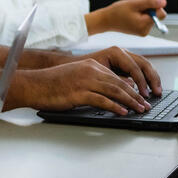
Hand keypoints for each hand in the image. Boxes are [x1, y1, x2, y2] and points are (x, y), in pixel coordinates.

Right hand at [18, 58, 152, 115]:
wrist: (33, 84)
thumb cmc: (50, 83)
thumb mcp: (74, 76)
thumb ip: (91, 81)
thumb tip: (108, 92)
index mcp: (90, 65)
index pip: (116, 76)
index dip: (131, 87)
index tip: (139, 96)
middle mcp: (89, 71)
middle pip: (119, 84)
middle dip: (135, 95)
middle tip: (145, 105)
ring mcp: (84, 81)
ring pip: (114, 91)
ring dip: (130, 102)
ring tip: (139, 109)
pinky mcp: (79, 93)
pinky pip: (102, 101)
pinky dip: (115, 107)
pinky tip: (122, 112)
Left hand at [79, 46, 161, 97]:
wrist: (75, 66)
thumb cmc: (84, 70)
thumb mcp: (98, 75)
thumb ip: (115, 80)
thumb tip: (131, 86)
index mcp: (115, 52)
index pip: (134, 67)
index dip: (141, 82)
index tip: (144, 94)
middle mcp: (122, 53)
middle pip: (144, 64)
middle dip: (152, 79)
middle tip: (157, 93)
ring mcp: (126, 57)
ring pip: (145, 66)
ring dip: (153, 79)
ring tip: (157, 92)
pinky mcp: (126, 64)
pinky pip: (141, 70)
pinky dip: (147, 79)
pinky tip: (150, 89)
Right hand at [96, 0, 165, 35]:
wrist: (105, 20)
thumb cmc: (117, 11)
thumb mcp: (133, 4)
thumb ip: (149, 2)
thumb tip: (164, 2)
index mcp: (144, 24)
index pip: (161, 13)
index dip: (154, 6)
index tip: (143, 4)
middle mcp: (146, 31)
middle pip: (157, 16)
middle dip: (148, 9)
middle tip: (135, 8)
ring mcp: (143, 32)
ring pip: (152, 18)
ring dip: (144, 12)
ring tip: (131, 12)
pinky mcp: (141, 32)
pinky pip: (147, 21)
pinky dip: (141, 17)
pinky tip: (131, 16)